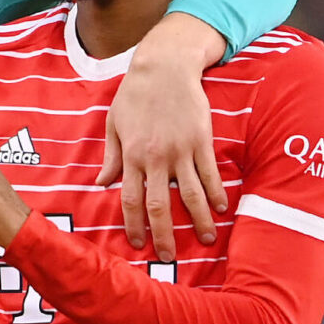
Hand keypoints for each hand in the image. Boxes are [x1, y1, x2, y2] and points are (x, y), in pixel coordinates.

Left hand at [98, 12, 228, 252]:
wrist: (164, 66)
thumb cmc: (135, 93)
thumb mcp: (114, 123)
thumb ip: (111, 156)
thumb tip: (102, 183)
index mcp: (132, 155)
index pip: (131, 199)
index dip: (134, 225)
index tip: (138, 243)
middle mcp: (156, 158)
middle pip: (159, 205)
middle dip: (165, 234)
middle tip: (170, 256)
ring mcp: (181, 150)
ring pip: (190, 194)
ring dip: (199, 219)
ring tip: (206, 239)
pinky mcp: (201, 140)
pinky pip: (210, 172)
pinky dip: (216, 192)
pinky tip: (221, 208)